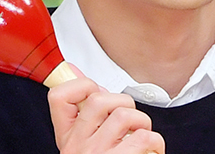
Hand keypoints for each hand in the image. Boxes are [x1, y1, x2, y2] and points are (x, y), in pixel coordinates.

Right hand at [48, 73, 164, 152]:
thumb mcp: (80, 142)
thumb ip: (80, 108)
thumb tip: (73, 70)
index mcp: (67, 138)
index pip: (58, 97)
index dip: (80, 85)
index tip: (93, 92)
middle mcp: (78, 147)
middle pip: (100, 99)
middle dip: (124, 103)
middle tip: (128, 120)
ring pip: (126, 116)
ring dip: (144, 123)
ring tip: (142, 137)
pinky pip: (145, 138)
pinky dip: (156, 143)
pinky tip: (151, 152)